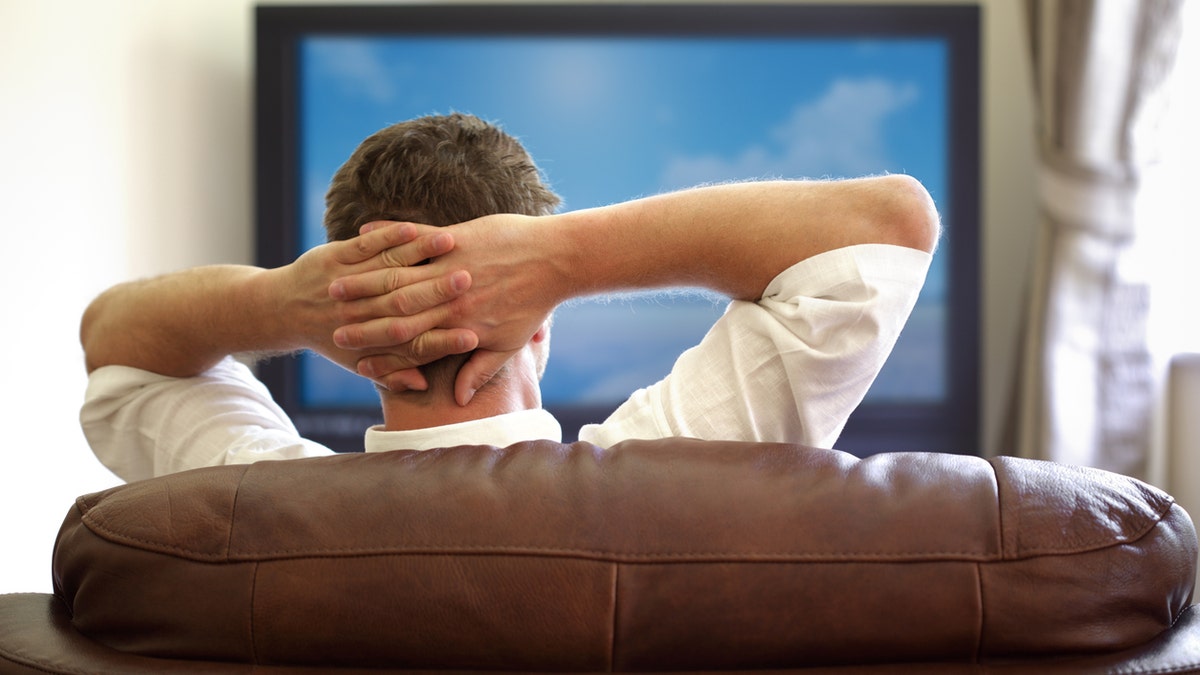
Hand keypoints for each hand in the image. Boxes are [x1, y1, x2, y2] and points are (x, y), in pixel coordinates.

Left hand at [276, 221, 479, 388]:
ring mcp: (346, 283)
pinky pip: (365, 246)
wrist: (282, 311)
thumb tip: (422, 384)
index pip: (415, 345)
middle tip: (469, 282)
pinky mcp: (334, 258)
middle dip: (439, 292)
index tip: (471, 337)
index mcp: (370, 341)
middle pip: (407, 304)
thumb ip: (395, 372)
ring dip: (420, 255)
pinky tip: (411, 229)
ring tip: (450, 244)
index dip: (443, 343)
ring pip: (389, 268)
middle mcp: (359, 313)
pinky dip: (388, 236)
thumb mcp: (359, 362)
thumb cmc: (330, 338)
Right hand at [330, 213, 561, 403]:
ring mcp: (451, 265)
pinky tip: (362, 233)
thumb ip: (480, 370)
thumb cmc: (534, 304)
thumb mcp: (508, 344)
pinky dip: (388, 236)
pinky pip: (415, 238)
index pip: (407, 342)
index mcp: (459, 326)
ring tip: (334, 282)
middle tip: (327, 318)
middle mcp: (450, 299)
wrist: (556, 260)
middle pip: (394, 311)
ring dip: (362, 279)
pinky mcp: (457, 237)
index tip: (346, 351)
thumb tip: (458, 398)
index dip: (375, 348)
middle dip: (358, 316)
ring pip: (398, 275)